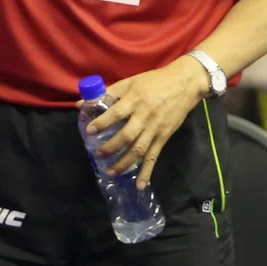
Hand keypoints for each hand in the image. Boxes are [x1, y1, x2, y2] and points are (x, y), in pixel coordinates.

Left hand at [85, 58, 207, 189]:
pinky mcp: (164, 137)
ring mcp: (155, 128)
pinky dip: (147, 172)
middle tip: (99, 154)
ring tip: (111, 172)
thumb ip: (107, 94)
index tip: (89, 131)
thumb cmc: (155, 81)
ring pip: (138, 149)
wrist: (185, 84)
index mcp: (135, 100)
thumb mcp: (131, 82)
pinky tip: (139, 185)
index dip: (102, 123)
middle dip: (111, 147)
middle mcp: (144, 116)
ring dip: (124, 163)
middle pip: (127, 135)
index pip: (116, 113)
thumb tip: (80, 103)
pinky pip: (154, 156)